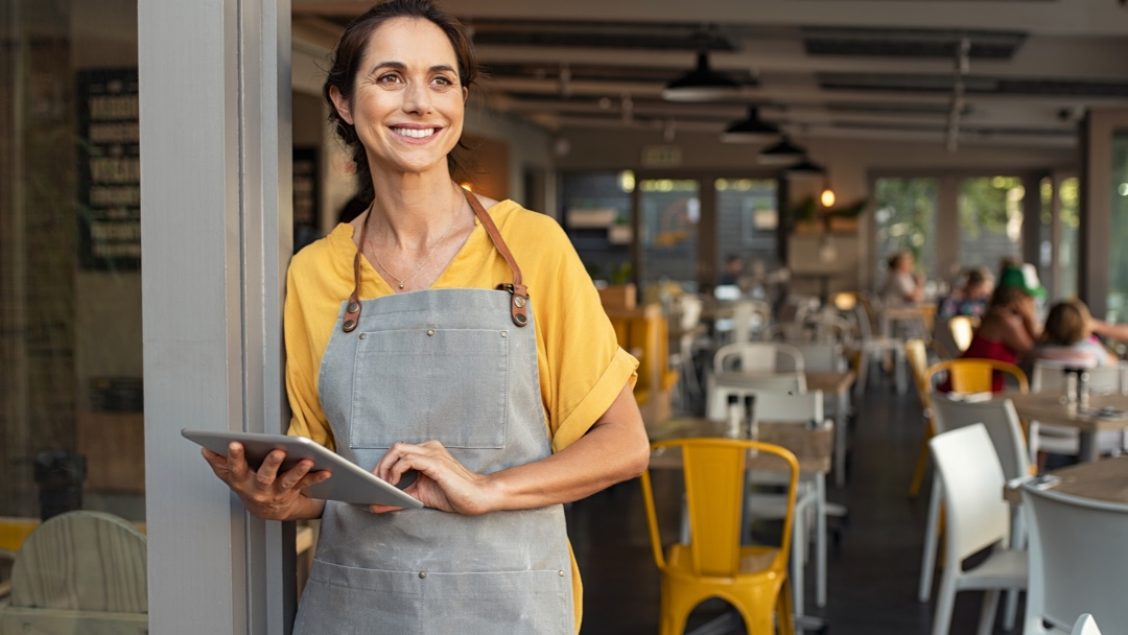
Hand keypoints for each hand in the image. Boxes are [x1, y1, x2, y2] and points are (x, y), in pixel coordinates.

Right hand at [201, 442, 329, 519]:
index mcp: (242, 481)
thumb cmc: (249, 485)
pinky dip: (317, 478)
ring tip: (308, 460)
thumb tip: (205, 449)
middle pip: (264, 476)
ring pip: (288, 482)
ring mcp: (277, 493)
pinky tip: (327, 470)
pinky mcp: (294, 493)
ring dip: (298, 471)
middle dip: (271, 464)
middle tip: (278, 450)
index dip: (234, 457)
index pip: (235, 468)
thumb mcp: (232, 476)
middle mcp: (259, 490)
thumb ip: (220, 463)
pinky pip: (306, 485)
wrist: (268, 511)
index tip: (235, 443)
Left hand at [370, 441, 496, 515]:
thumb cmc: (453, 495)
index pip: (397, 451)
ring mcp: (432, 453)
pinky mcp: (435, 462)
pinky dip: (395, 471)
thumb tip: (375, 505)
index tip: (373, 482)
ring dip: (385, 467)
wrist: (478, 497)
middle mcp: (429, 448)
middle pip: (394, 448)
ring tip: (383, 485)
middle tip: (374, 484)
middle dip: (379, 465)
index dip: (382, 465)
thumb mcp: (419, 497)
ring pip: (398, 450)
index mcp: (427, 452)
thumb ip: (399, 498)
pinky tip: (394, 484)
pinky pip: (408, 460)